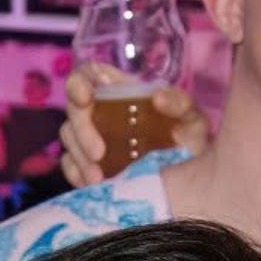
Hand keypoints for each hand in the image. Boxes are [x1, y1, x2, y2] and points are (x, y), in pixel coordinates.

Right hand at [56, 63, 206, 186]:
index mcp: (120, 92)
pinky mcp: (88, 165)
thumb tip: (157, 97)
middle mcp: (101, 112)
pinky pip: (70, 166)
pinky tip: (90, 185)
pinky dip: (76, 174)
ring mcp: (90, 138)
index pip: (88, 75)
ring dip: (79, 157)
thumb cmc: (189, 140)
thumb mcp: (192, 119)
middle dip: (82, 130)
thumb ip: (180, 104)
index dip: (78, 82)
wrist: (190, 178)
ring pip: (69, 138)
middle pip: (74, 110)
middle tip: (99, 154)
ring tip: (98, 178)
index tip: (85, 98)